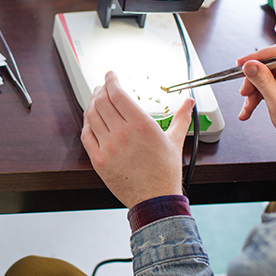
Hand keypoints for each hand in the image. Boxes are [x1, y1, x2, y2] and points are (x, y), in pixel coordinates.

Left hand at [81, 71, 193, 207]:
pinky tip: (91, 120)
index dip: (111, 80)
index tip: (110, 75)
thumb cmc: (165, 172)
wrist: (155, 200)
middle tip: (103, 86)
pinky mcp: (98, 160)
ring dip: (92, 103)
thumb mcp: (175, 141)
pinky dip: (86, 124)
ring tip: (96, 99)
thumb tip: (189, 102)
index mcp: (141, 125)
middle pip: (101, 101)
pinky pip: (86, 135)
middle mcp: (122, 133)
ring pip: (91, 116)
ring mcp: (107, 147)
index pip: (118, 93)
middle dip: (100, 89)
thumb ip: (182, 117)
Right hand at [237, 44, 275, 157]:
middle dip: (253, 80)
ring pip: (266, 78)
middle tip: (244, 93)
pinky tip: (248, 110)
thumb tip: (249, 64)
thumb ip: (263, 82)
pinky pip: (268, 88)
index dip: (258, 57)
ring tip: (247, 108)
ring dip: (253, 92)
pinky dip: (257, 98)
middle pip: (269, 67)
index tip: (241, 64)